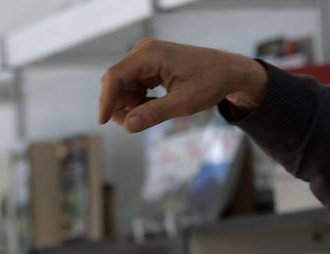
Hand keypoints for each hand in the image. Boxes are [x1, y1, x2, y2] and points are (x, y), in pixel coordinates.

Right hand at [99, 39, 267, 133]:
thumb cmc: (210, 82)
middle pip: (115, 83)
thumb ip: (154, 114)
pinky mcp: (148, 67)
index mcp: (150, 54)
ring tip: (154, 112)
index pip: (115, 77)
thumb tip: (128, 125)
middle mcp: (144, 52)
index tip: (102, 121)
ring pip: (121, 88)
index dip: (106, 101)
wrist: (228, 73)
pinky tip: (155, 105)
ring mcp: (145, 59)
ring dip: (130, 105)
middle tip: (136, 123)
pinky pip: (131, 87)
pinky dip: (138, 101)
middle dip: (120, 106)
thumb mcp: (183, 103)